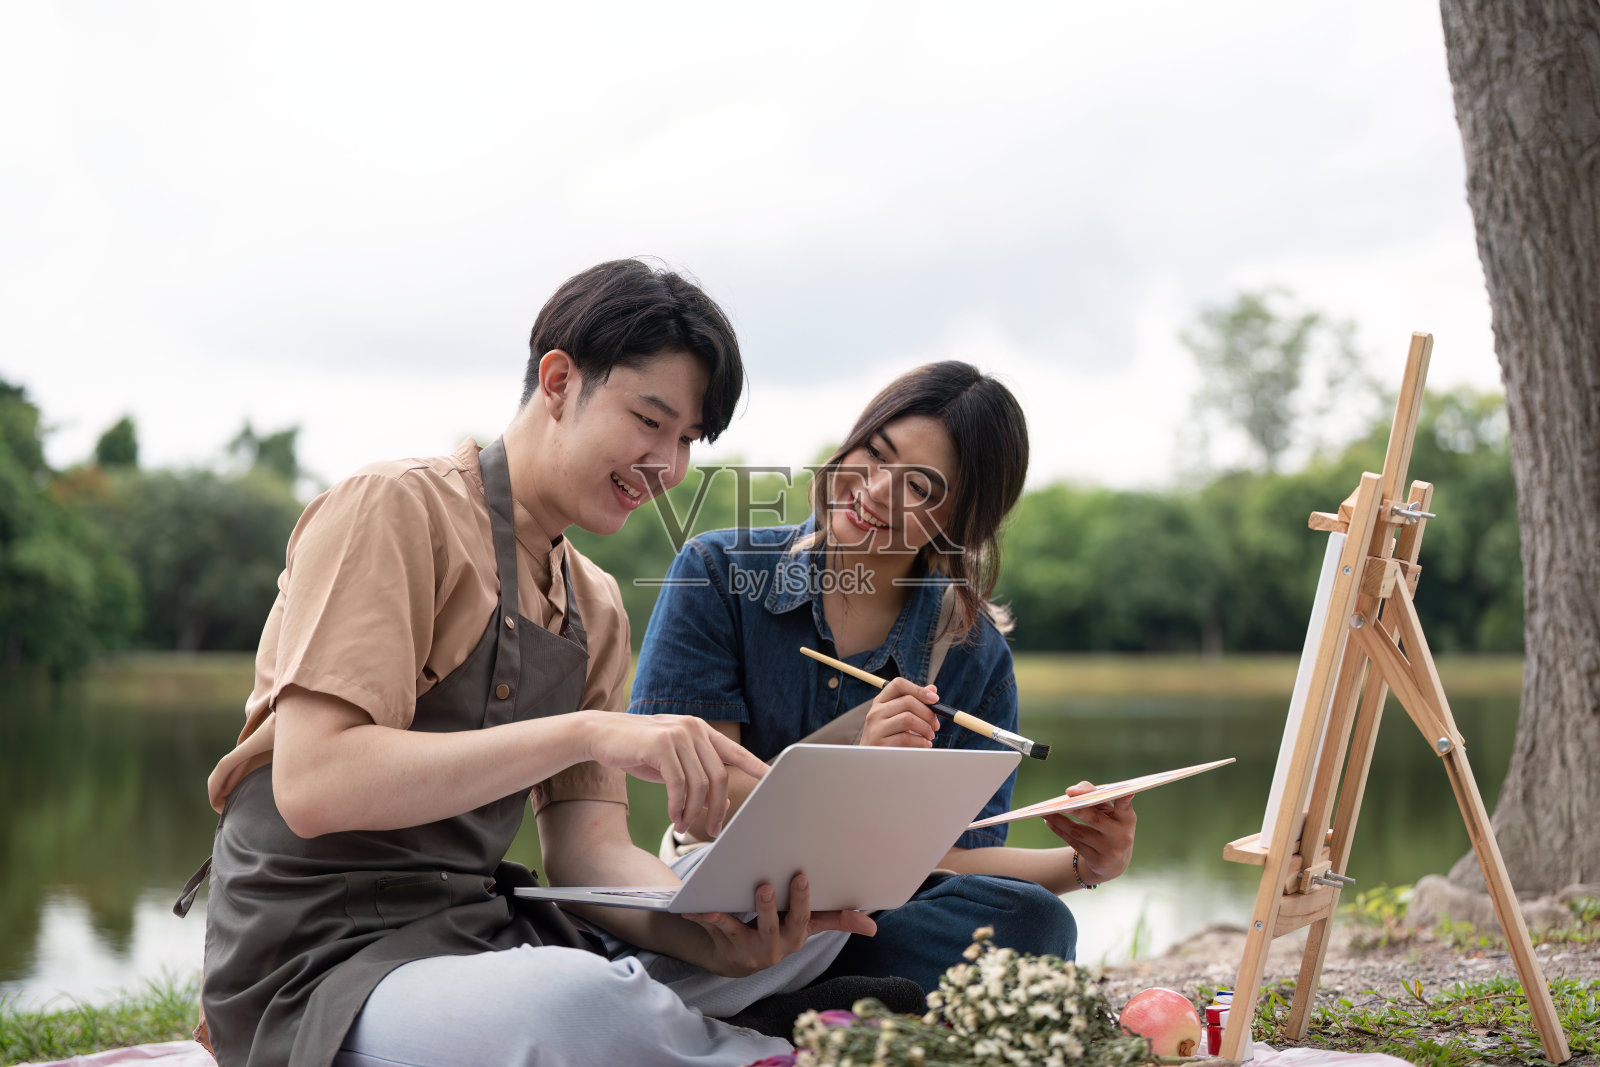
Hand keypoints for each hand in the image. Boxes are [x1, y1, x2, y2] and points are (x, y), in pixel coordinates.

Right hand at [581, 712, 768, 836]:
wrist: (601, 734)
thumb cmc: (638, 750)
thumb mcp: (672, 762)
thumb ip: (696, 775)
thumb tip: (720, 803)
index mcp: (701, 731)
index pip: (735, 752)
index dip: (756, 767)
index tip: (774, 781)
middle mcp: (694, 729)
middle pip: (719, 776)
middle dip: (717, 808)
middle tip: (713, 830)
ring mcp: (678, 734)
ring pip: (699, 783)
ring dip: (694, 811)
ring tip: (683, 826)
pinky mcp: (661, 744)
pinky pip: (678, 784)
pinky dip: (677, 806)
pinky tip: (673, 817)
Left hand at [682, 873, 877, 976]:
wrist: (736, 957)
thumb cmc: (778, 929)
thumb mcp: (807, 925)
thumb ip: (837, 920)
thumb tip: (873, 927)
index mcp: (796, 936)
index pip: (805, 919)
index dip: (804, 900)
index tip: (802, 876)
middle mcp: (774, 947)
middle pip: (773, 926)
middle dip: (770, 907)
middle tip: (766, 885)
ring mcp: (747, 949)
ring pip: (742, 929)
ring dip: (734, 914)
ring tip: (721, 895)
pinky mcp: (724, 945)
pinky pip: (714, 930)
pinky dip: (704, 916)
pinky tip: (692, 906)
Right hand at [861, 677, 940, 747]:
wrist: (871, 762)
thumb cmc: (889, 737)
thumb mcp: (898, 717)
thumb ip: (914, 702)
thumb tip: (932, 689)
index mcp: (880, 702)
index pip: (898, 684)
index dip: (919, 689)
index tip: (935, 699)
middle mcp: (876, 712)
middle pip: (908, 701)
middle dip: (928, 713)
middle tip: (935, 725)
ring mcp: (876, 728)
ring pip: (908, 719)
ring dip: (925, 728)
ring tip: (929, 736)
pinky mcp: (881, 744)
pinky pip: (906, 738)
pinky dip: (921, 742)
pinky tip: (924, 745)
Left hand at [1041, 781, 1136, 885]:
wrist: (1114, 861)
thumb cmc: (1109, 824)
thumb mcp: (1108, 810)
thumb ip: (1093, 794)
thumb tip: (1072, 791)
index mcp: (1127, 818)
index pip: (1125, 807)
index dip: (1125, 799)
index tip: (1127, 792)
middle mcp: (1122, 835)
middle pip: (1095, 819)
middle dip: (1077, 809)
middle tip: (1062, 800)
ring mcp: (1110, 850)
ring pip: (1079, 832)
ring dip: (1060, 820)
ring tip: (1045, 811)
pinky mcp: (1098, 861)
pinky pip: (1073, 843)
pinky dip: (1059, 830)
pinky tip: (1048, 821)